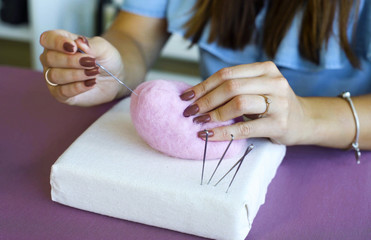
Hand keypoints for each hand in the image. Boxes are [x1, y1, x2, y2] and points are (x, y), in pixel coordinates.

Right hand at [39, 30, 124, 105]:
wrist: (114, 77)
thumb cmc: (105, 59)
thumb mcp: (103, 48)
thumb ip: (91, 45)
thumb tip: (79, 42)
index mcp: (59, 42)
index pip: (47, 39)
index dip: (58, 42)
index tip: (74, 47)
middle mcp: (51, 60)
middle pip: (50, 58)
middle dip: (72, 61)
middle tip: (92, 62)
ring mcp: (54, 77)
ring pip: (54, 76)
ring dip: (76, 74)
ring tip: (94, 72)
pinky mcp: (61, 94)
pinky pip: (61, 92)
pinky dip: (77, 87)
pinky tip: (91, 83)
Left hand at [179, 61, 307, 144]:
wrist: (304, 120)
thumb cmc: (272, 104)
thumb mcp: (257, 88)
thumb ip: (234, 87)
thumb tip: (196, 95)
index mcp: (265, 69)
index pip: (227, 74)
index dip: (203, 85)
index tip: (186, 97)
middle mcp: (274, 81)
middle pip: (231, 87)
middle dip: (205, 100)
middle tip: (189, 112)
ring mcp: (279, 102)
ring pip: (238, 103)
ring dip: (214, 114)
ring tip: (199, 122)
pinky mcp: (279, 124)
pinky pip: (245, 128)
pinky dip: (223, 132)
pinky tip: (208, 135)